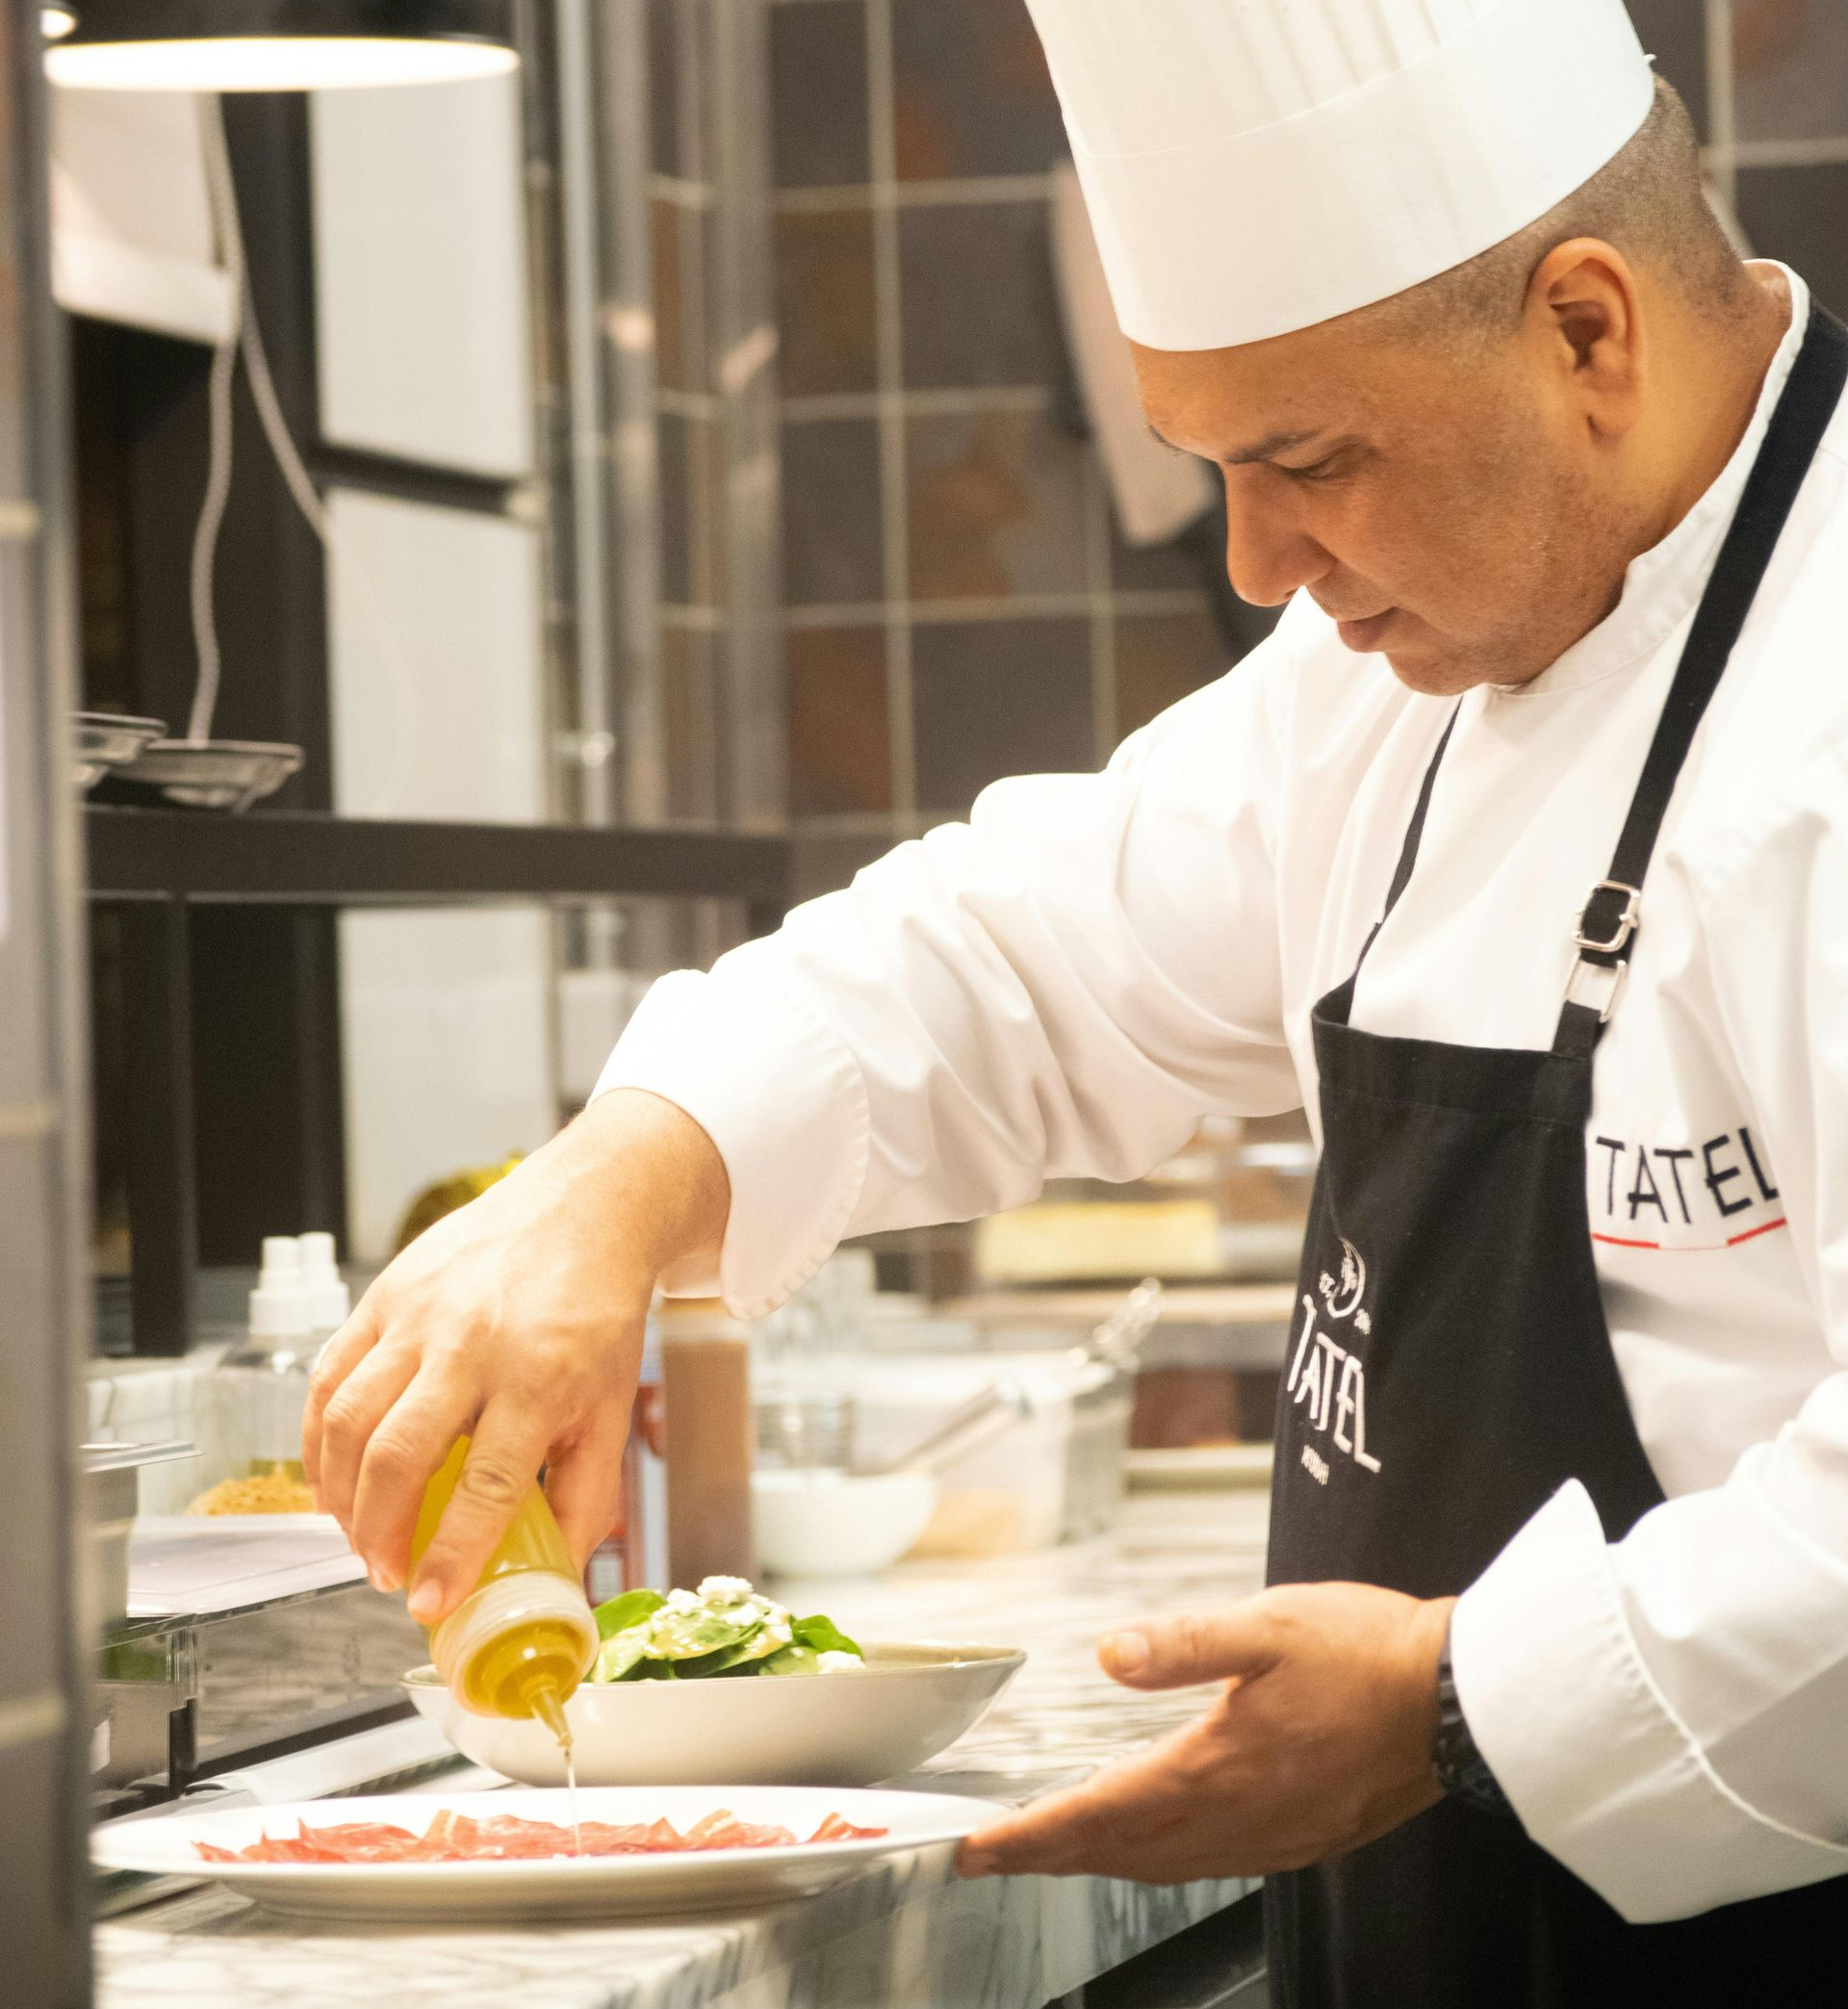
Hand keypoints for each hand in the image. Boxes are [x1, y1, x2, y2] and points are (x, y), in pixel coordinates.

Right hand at [301, 1089, 727, 1624]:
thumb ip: (586, 1495)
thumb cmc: (597, 1314)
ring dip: (340, 1495)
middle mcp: (473, 1346)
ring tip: (357, 1537)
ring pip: (349, 1419)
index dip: (452, 1554)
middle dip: (380, 1532)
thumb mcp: (611, 1407)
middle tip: (385, 1574)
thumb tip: (561, 1575)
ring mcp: (420, 1317)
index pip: (487, 1485)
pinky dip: (316, 1438)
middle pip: (400, 1455)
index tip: (428, 1602)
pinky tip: (330, 1480)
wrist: (584, 1212)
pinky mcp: (384, 1296)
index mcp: (540, 1380)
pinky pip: (329, 1377)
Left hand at [957, 1583, 1454, 1883]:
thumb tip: (1109, 1656)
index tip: (976, 1848)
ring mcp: (1275, 1836)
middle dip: (1049, 1857)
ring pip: (1163, 1865)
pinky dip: (1157, 1859)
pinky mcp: (1303, 1836)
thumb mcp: (1269, 1626)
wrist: (1460, 1700)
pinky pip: (1209, 1863)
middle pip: (1121, 1852)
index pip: (1102, 1813)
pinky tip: (1150, 1843)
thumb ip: (1183, 1644)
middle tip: (991, 1857)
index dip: (1031, 1836)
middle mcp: (1242, 1818)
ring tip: (1052, 1852)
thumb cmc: (1369, 1653)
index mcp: (1221, 1768)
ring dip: (1100, 1861)